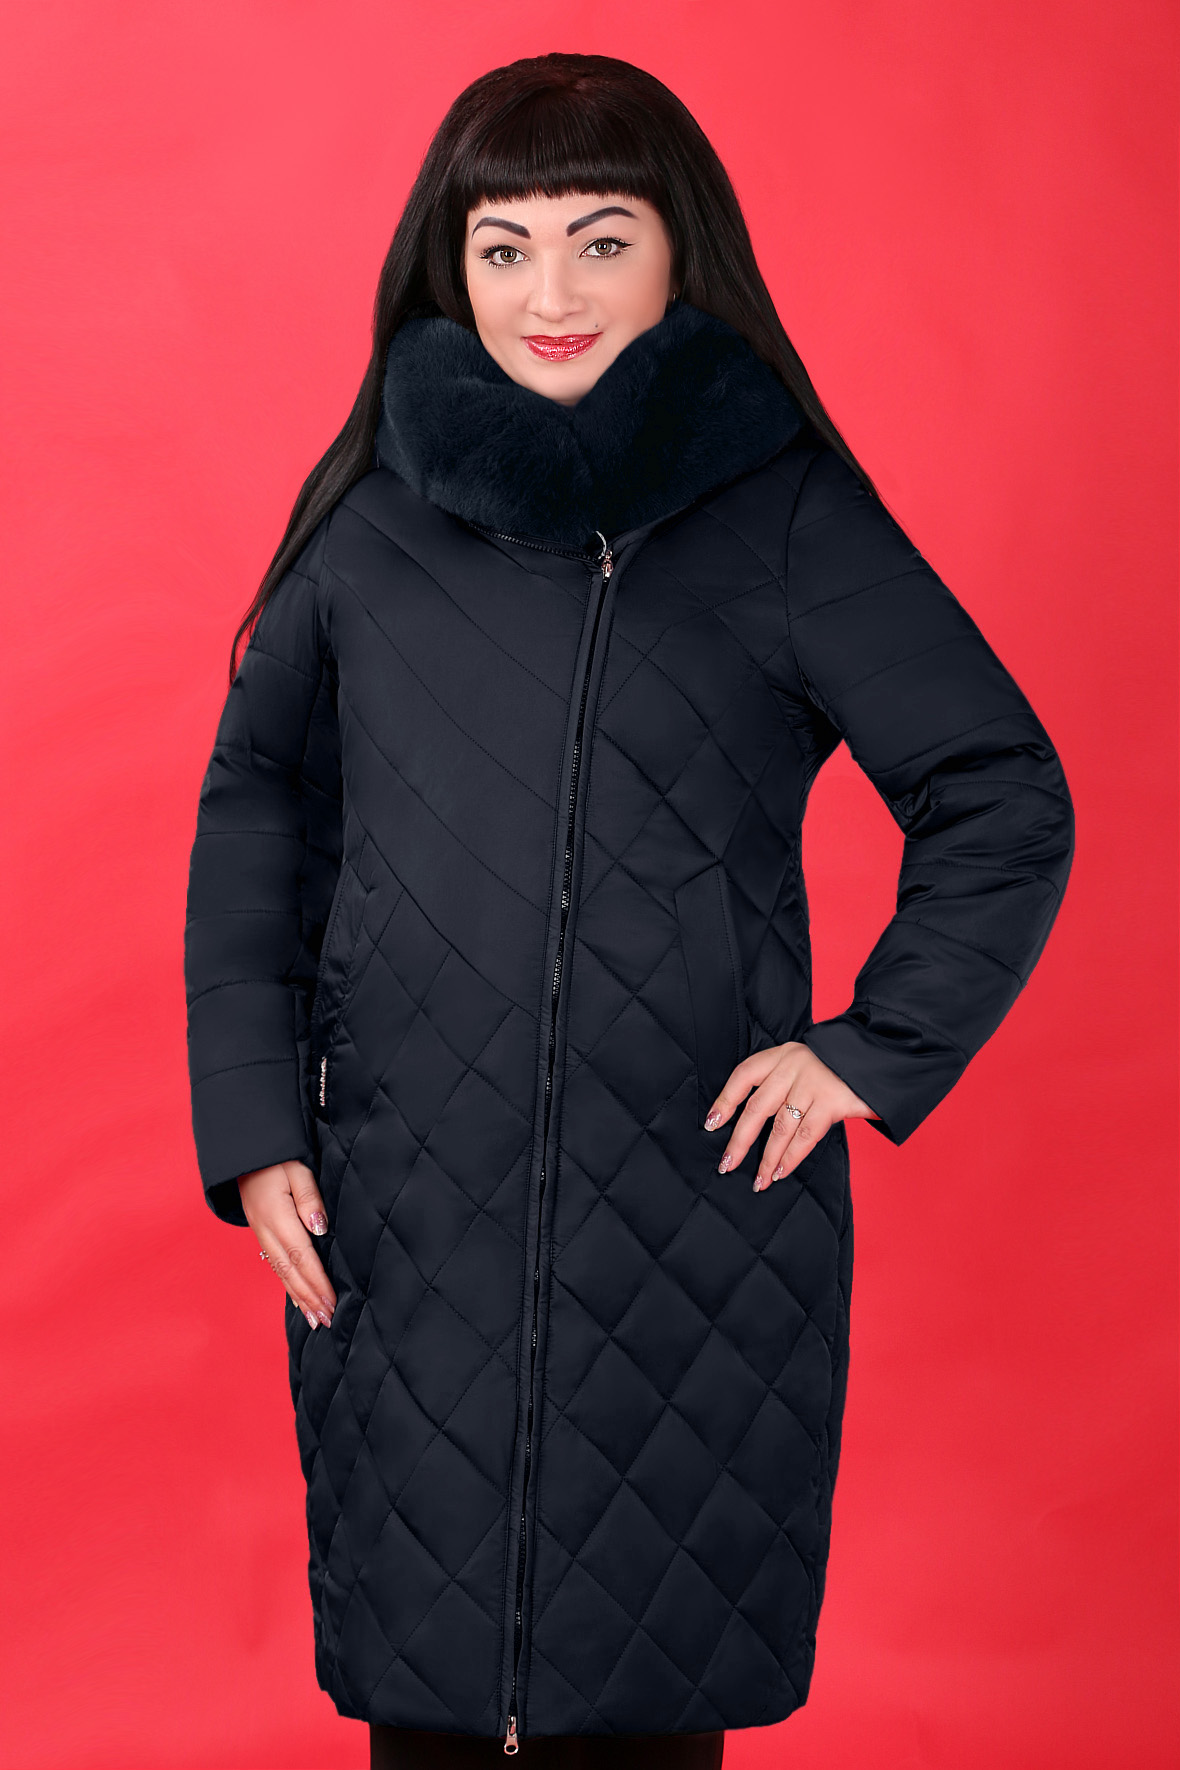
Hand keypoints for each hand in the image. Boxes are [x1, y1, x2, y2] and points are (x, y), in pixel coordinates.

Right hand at [239, 1159, 336, 1328]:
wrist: (245, 1153)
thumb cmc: (277, 1158)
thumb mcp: (297, 1169)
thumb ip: (310, 1198)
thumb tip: (319, 1228)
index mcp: (277, 1216)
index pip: (301, 1257)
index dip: (317, 1282)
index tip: (332, 1302)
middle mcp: (266, 1231)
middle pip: (290, 1272)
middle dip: (310, 1298)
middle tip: (327, 1320)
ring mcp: (261, 1234)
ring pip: (281, 1273)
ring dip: (299, 1297)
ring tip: (315, 1319)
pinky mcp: (262, 1233)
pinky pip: (275, 1265)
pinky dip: (288, 1285)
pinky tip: (297, 1298)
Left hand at [703, 1042, 880, 1192]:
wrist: (880, 1057)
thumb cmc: (836, 1067)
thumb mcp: (803, 1063)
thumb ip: (781, 1084)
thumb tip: (751, 1124)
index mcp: (782, 1055)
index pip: (743, 1076)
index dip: (725, 1101)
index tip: (711, 1125)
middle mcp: (793, 1066)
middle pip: (757, 1108)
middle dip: (740, 1140)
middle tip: (727, 1164)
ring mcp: (813, 1083)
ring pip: (781, 1127)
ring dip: (767, 1158)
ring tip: (759, 1180)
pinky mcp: (833, 1102)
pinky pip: (805, 1136)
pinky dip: (791, 1157)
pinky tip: (781, 1172)